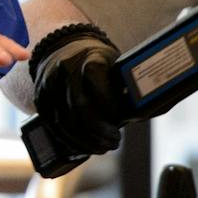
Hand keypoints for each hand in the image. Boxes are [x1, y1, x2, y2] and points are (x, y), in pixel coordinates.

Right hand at [29, 26, 123, 155]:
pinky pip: (53, 124)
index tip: (120, 120)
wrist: (64, 50)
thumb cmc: (98, 62)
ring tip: (103, 147)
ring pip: (64, 120)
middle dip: (98, 130)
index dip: (108, 103)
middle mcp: (65, 69)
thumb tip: (157, 107)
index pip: (95, 78)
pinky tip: (84, 147)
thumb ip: (129, 86)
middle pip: (79, 106)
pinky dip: (69, 139)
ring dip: (85, 140)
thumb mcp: (115, 65)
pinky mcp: (40, 98)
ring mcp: (49, 84)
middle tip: (114, 142)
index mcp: (88, 57)